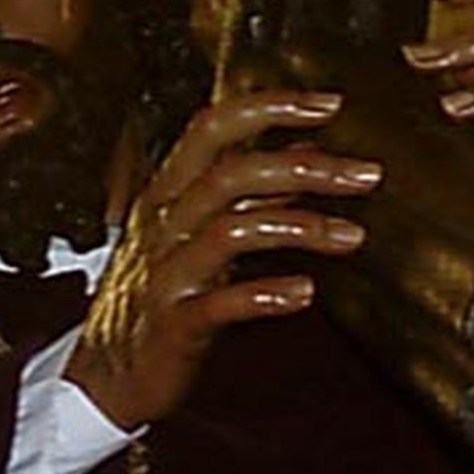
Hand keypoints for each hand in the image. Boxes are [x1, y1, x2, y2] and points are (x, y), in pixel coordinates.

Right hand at [64, 90, 381, 428]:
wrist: (105, 370)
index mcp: (169, 189)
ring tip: (353, 236)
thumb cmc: (161, 290)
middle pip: (232, 173)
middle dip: (304, 167)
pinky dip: (264, 293)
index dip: (269, 107)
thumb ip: (255, 190)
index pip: (214, 126)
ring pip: (230, 231)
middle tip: (367, 174)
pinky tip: (306, 292)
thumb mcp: (203, 230)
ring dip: (299, 227)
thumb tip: (310, 148)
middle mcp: (163, 221)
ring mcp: (165, 272)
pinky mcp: (172, 324)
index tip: (330, 103)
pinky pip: (218, 304)